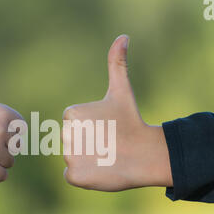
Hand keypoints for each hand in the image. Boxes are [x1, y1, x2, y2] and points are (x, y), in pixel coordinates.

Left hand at [62, 35, 172, 190]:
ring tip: (106, 156)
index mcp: (71, 114)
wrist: (147, 155)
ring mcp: (70, 157)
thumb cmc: (131, 122)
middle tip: (108, 143)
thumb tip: (123, 37)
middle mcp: (66, 134)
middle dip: (88, 144)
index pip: (72, 125)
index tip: (106, 128)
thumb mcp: (122, 90)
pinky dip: (85, 176)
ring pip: (72, 158)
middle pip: (71, 141)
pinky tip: (101, 169)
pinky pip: (72, 176)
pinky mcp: (75, 176)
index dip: (90, 128)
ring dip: (87, 159)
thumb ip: (117, 63)